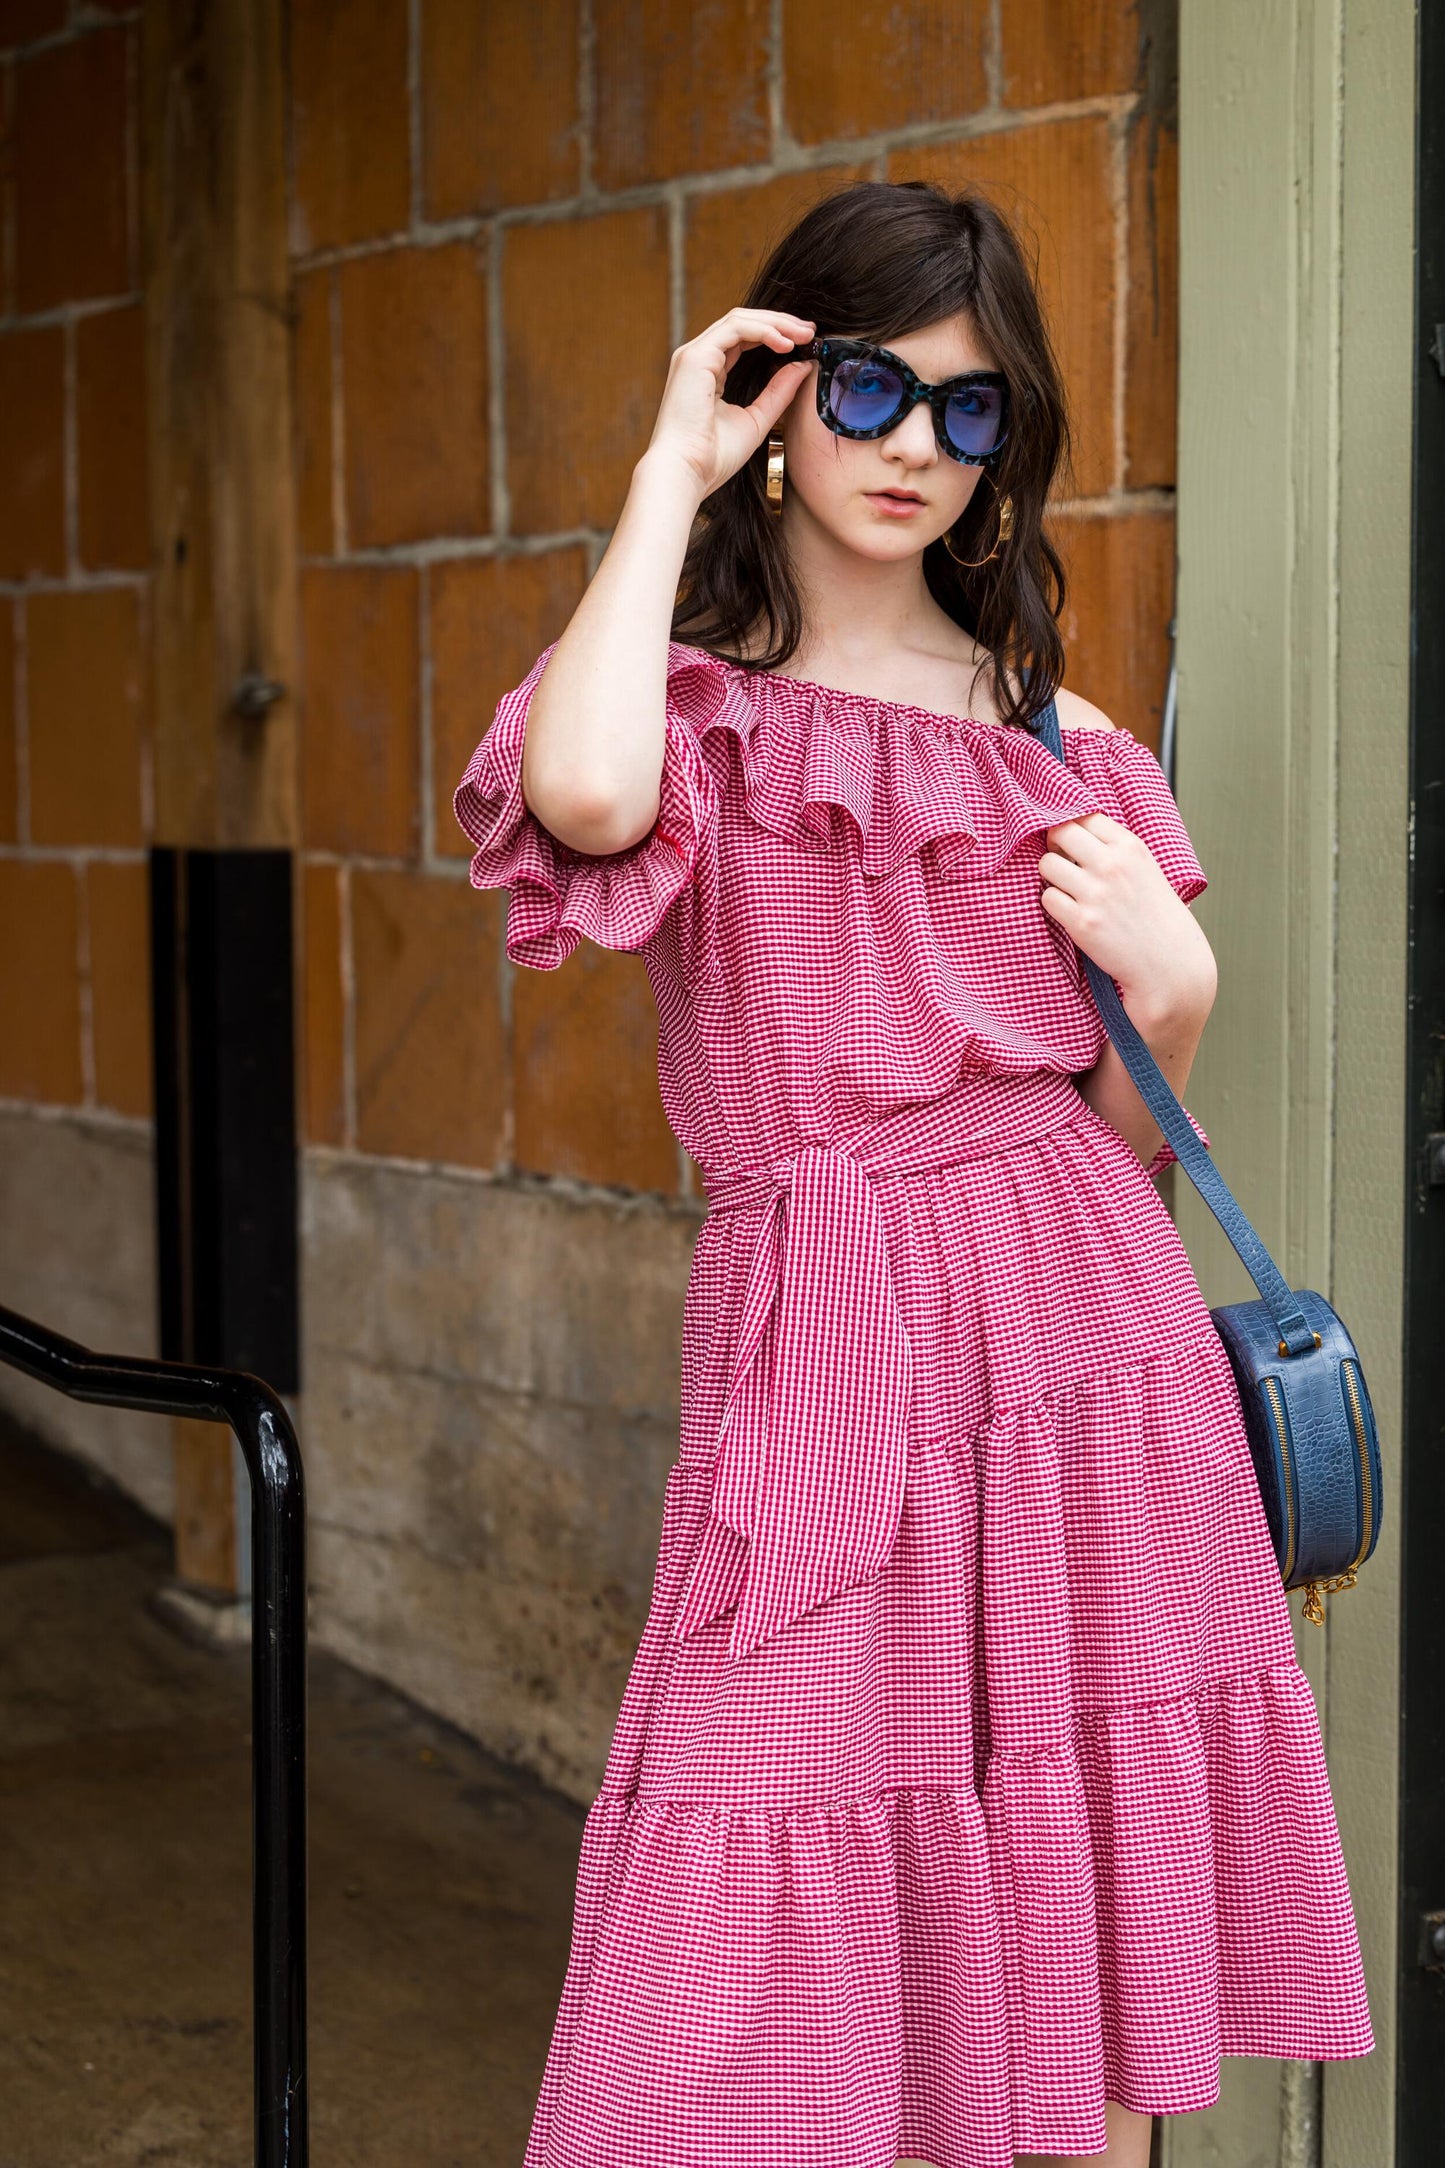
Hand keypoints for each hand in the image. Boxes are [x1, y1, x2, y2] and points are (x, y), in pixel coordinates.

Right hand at [640, 306, 815, 500]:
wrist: (687, 473)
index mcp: (708, 373)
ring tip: (804, 334)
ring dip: (776, 323)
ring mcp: (694, 354)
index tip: (804, 342)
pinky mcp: (695, 357)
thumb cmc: (713, 458)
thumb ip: (778, 392)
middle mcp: (699, 358)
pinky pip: (735, 329)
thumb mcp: (756, 420)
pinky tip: (785, 343)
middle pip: (743, 323)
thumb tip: (803, 365)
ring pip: (740, 320)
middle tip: (810, 331)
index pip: (743, 339)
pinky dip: (763, 331)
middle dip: (780, 323)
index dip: (775, 335)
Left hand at [1038, 811, 1216, 1019]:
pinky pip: (1047, 898)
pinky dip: (1053, 904)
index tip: (1072, 841)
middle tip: (1061, 860)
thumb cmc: (1158, 917)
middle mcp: (1112, 865)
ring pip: (1047, 864)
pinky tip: (1069, 911)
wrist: (1169, 963)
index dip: (1073, 826)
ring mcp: (1095, 893)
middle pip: (1060, 832)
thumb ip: (1117, 850)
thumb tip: (1078, 830)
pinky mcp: (1082, 922)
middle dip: (1054, 844)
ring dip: (1051, 876)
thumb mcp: (1147, 870)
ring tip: (1067, 889)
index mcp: (1131, 847)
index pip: (1085, 815)